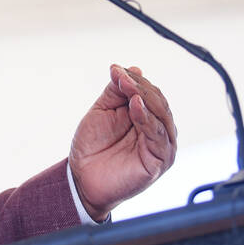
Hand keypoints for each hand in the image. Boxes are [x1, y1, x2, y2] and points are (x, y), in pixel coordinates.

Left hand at [69, 65, 176, 220]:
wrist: (82, 177)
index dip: (134, 79)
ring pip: (161, 115)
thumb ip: (116, 91)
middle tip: (122, 77)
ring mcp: (161, 144)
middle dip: (139, 86)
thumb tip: (131, 67)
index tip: (116, 70)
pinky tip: (135, 106)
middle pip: (158, 100)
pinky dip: (147, 118)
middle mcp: (157, 129)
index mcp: (146, 116)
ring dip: (145, 98)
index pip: (149, 91)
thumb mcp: (102, 110)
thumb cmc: (93, 146)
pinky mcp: (160, 160)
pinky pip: (158, 136)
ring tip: (128, 87)